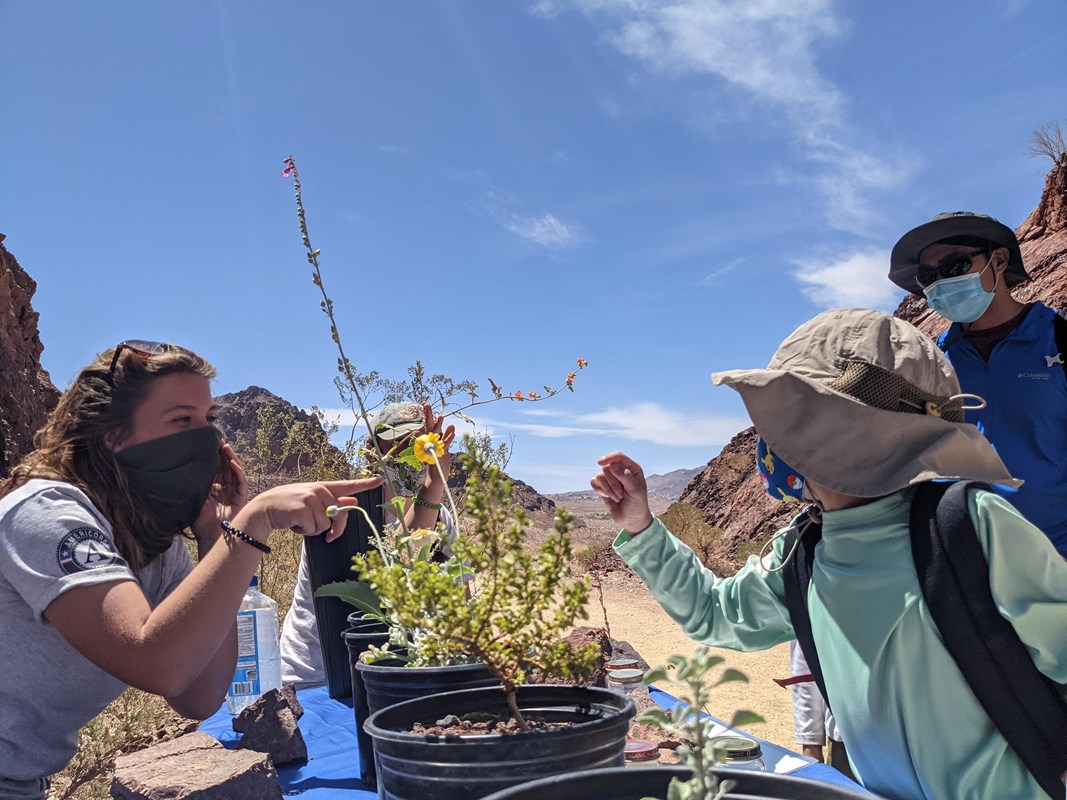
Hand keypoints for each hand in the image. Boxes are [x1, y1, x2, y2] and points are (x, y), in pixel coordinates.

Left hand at [191, 442, 248, 548]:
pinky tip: (232, 462)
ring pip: (234, 471)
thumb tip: (187, 470)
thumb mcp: (195, 501)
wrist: (212, 539)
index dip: (212, 458)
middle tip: (218, 440)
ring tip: (225, 447)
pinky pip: (241, 481)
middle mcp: (225, 489)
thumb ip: (195, 487)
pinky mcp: (241, 497)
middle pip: (225, 467)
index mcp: (214, 490)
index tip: (207, 445)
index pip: (214, 470)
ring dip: (230, 458)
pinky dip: (238, 471)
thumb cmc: (202, 524)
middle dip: (222, 454)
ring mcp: (234, 492)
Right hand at [241, 476, 383, 542]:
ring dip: (314, 529)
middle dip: (334, 528)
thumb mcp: (311, 501)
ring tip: (300, 521)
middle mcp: (319, 490)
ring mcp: (311, 498)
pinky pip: (314, 529)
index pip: (348, 484)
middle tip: (329, 537)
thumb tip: (353, 500)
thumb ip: (331, 501)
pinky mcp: (303, 509)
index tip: (381, 479)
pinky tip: (294, 524)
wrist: (265, 509)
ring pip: (326, 524)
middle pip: (340, 514)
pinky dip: (305, 531)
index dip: (365, 484)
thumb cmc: (289, 507)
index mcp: (323, 486)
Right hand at [422, 402, 455, 485]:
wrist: (437, 477)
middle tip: (426, 404)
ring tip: (441, 416)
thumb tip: (452, 425)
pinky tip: (453, 431)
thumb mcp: (444, 447)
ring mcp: (435, 449)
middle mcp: (431, 443)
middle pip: (429, 427)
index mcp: (431, 439)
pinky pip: (445, 446)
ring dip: (439, 426)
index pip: (429, 424)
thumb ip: (447, 436)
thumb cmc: (440, 461)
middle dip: (428, 415)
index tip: (425, 403)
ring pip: (436, 435)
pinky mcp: (441, 455)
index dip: (427, 414)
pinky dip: (448, 439)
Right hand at [590, 452, 652, 534]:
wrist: (631, 519)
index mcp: (632, 469)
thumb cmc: (637, 504)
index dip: (609, 458)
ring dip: (608, 489)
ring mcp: (610, 478)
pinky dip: (599, 490)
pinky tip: (607, 496)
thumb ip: (625, 477)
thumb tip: (612, 465)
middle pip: (607, 468)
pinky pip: (593, 482)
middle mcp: (620, 471)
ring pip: (599, 475)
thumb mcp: (635, 491)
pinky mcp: (602, 486)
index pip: (618, 457)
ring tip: (617, 498)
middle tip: (621, 495)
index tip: (600, 463)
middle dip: (612, 483)